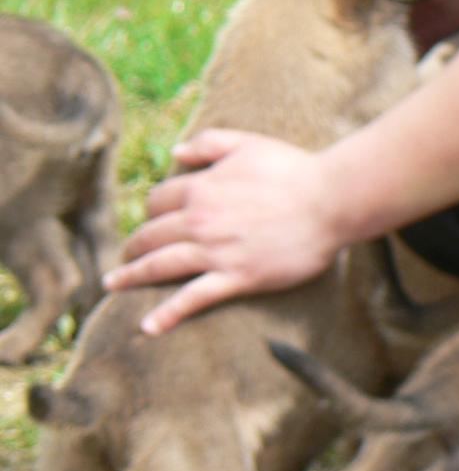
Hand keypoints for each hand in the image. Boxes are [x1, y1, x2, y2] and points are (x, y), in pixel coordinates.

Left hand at [104, 129, 347, 334]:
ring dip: (132, 275)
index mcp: (201, 188)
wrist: (331, 201)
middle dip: (134, 246)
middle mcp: (200, 220)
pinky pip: (193, 298)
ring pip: (160, 265)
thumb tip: (175, 152)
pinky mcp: (238, 277)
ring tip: (115, 284)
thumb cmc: (295, 170)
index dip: (151, 210)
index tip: (153, 220)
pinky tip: (148, 326)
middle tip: (127, 256)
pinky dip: (168, 314)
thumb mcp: (249, 143)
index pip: (157, 201)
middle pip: (150, 235)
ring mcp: (217, 251)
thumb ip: (209, 144)